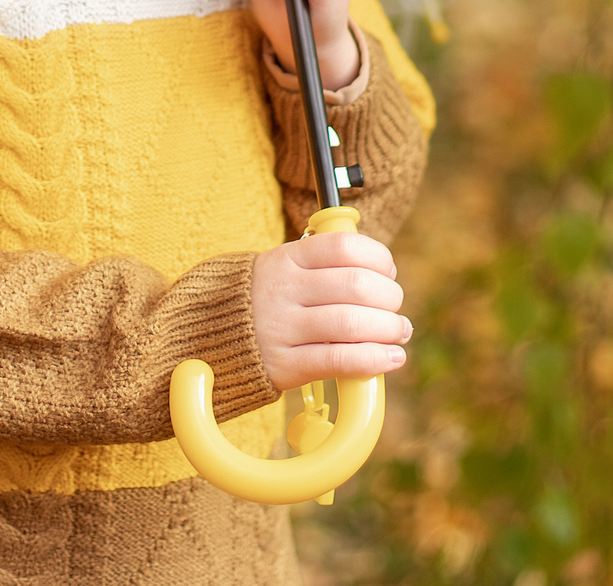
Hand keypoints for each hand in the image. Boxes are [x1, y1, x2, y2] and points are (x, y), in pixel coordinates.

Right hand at [250, 231, 408, 389]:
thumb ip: (328, 265)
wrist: (214, 336)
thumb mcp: (286, 267)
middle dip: (390, 298)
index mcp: (287, 258)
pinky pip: (337, 361)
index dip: (379, 258)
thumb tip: (384, 277)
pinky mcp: (283, 365)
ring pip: (351, 323)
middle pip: (355, 285)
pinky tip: (391, 358)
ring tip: (398, 333)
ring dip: (388, 329)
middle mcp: (284, 289)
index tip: (388, 273)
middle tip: (395, 310)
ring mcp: (281, 327)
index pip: (344, 247)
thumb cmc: (269, 300)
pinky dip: (373, 359)